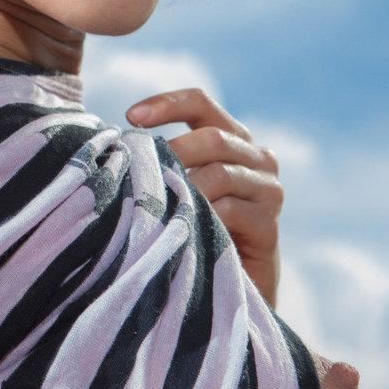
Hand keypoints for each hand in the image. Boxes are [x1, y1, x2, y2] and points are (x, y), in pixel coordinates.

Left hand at [126, 88, 282, 309]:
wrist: (233, 285)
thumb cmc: (196, 228)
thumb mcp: (182, 186)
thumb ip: (167, 161)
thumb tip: (119, 148)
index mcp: (234, 139)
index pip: (201, 103)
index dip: (167, 103)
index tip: (132, 117)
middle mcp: (258, 157)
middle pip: (213, 138)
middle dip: (173, 152)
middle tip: (142, 171)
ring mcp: (268, 190)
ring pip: (219, 175)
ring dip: (185, 190)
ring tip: (158, 207)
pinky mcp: (269, 225)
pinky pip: (229, 212)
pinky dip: (200, 217)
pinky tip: (180, 228)